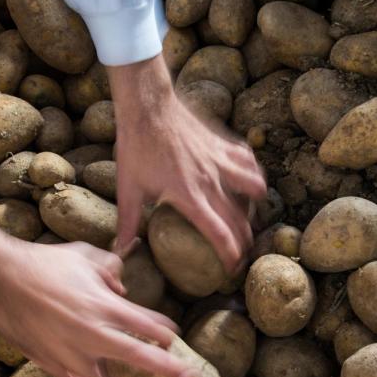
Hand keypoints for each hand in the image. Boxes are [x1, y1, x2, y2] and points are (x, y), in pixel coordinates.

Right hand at [0, 215, 192, 376]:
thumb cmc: (43, 262)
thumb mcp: (86, 256)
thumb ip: (112, 269)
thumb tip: (122, 286)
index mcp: (103, 305)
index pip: (147, 325)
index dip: (165, 332)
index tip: (173, 338)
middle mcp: (90, 334)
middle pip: (138, 357)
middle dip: (166, 369)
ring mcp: (69, 354)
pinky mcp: (50, 364)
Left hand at [108, 54, 266, 270]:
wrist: (148, 107)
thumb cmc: (135, 148)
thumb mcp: (128, 189)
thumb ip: (127, 224)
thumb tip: (120, 251)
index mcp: (189, 196)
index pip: (219, 233)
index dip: (230, 255)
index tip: (232, 269)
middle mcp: (210, 181)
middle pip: (240, 219)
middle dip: (246, 241)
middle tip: (245, 254)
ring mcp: (220, 162)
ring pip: (254, 187)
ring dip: (256, 205)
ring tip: (251, 216)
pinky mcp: (223, 145)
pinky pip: (248, 161)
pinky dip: (251, 171)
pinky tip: (246, 178)